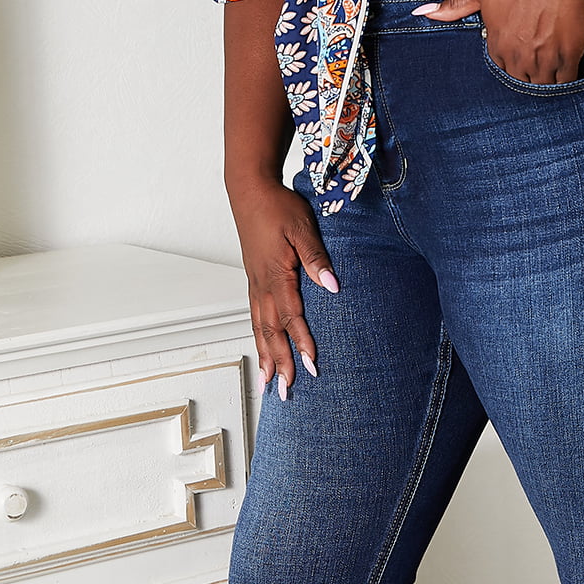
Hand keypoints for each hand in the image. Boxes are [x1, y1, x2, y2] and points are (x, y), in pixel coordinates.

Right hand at [227, 178, 338, 394]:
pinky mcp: (253, 279)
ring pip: (259, 327)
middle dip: (280, 362)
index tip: (311, 365)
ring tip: (268, 383)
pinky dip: (257, 337)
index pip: (290, 316)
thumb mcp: (302, 227)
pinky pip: (254, 316)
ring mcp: (255, 283)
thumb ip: (316, 258)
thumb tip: (332, 285)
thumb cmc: (277, 206)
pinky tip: (261, 347)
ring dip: (265, 356)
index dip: (300, 342)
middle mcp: (262, 284)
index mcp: (276, 274)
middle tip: (286, 391)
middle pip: (271, 331)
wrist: (250, 191)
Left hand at [417, 0, 583, 82]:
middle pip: (522, 81)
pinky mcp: (568, 57)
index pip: (500, 67)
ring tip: (553, 64)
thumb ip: (455, 5)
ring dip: (547, 79)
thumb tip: (421, 12)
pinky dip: (566, 79)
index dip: (512, 58)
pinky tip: (567, 67)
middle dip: (528, 73)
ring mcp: (543, 59)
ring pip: (543, 86)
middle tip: (539, 57)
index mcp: (496, 43)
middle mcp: (518, 56)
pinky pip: (566, 82)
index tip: (522, 48)